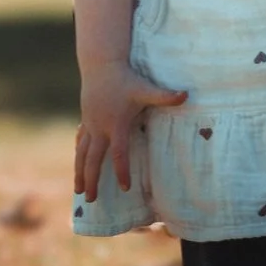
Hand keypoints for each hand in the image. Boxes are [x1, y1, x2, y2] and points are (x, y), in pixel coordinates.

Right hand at [74, 59, 187, 199]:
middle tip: (91, 200)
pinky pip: (80, 142)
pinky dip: (79, 155)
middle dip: (91, 180)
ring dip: (79, 173)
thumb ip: (165, 95)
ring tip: (78, 191)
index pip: (118, 154)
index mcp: (115, 125)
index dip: (122, 171)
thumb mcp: (145, 88)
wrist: (101, 65)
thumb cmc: (126, 79)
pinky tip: (78, 164)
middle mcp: (99, 128)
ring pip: (81, 154)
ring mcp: (90, 125)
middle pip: (92, 160)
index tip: (125, 188)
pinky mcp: (85, 120)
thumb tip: (187, 95)